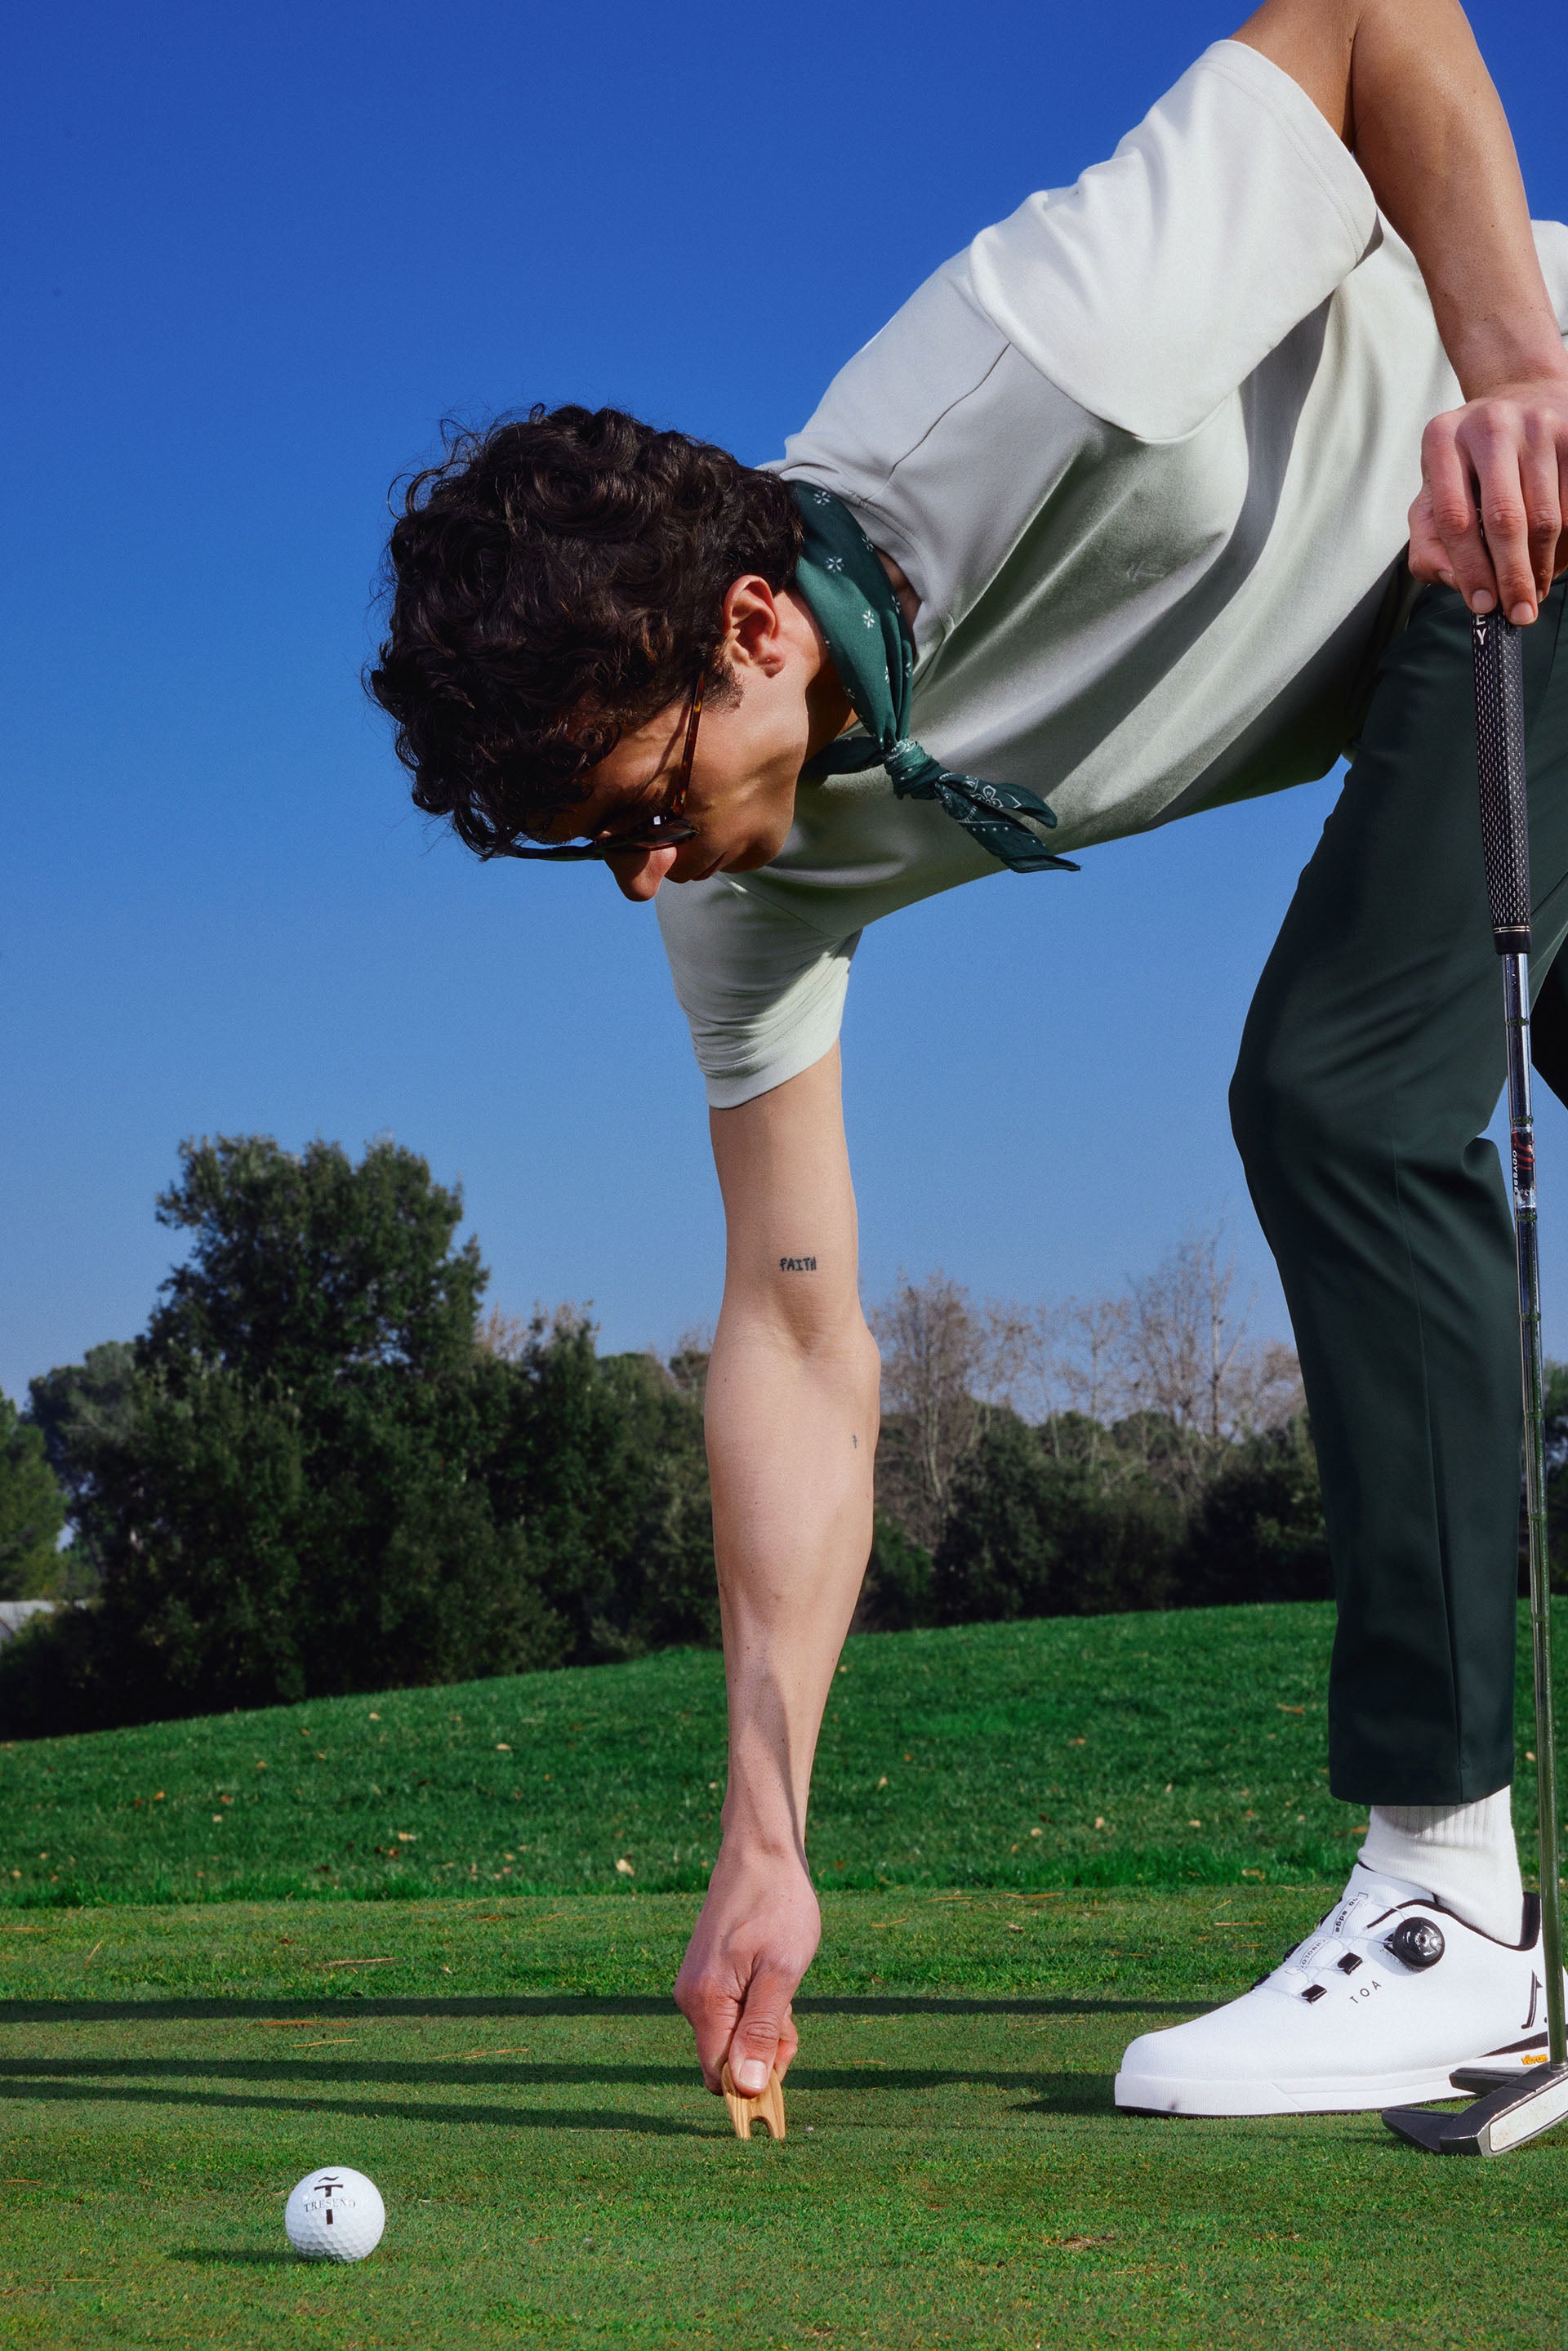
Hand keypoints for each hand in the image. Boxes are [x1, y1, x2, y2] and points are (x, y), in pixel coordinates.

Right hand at [673, 1840, 820, 2094]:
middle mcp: (691, 1998)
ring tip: (786, 1988)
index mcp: (705, 2002)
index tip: (787, 2054)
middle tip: (792, 2016)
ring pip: (731, 2035)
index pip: (720, 2076)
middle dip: (764, 2051)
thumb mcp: (781, 1974)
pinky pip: (730, 2012)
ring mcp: (697, 1984)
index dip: (754, 2081)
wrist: (760, 1851)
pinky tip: (774, 1979)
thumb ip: (761, 2032)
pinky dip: (756, 2007)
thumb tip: (746, 2090)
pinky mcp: (706, 1973)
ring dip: (764, 2027)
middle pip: (726, 2057)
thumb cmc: (777, 1907)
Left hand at [1409, 377, 1567, 623]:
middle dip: (1513, 576)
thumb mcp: (1432, 496)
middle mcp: (1490, 425)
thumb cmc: (1469, 466)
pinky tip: (1555, 561)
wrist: (1521, 403)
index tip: (1483, 607)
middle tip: (1519, 613)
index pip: (1454, 519)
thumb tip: (1455, 582)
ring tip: (1536, 590)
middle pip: (1506, 519)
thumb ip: (1427, 544)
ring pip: (1548, 517)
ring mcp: (1538, 425)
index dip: (1471, 570)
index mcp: (1442, 440)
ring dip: (1544, 566)